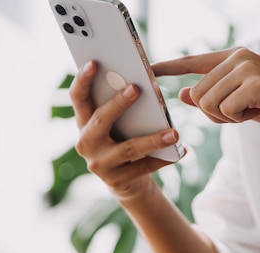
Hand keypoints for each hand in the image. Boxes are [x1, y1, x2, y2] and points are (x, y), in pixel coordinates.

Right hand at [69, 61, 182, 200]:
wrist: (126, 182)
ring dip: (153, 139)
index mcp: (84, 123)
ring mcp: (100, 165)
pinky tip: (181, 150)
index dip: (83, 80)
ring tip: (174, 133)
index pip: (78, 99)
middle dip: (118, 104)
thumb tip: (141, 84)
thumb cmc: (124, 142)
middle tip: (136, 88)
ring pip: (128, 149)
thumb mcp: (118, 125)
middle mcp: (86, 143)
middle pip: (100, 120)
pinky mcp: (117, 181)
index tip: (94, 62)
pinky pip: (144, 168)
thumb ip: (121, 108)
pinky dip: (164, 159)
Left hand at [152, 48, 259, 137]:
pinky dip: (238, 120)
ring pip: (208, 103)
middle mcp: (238, 57)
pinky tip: (259, 113)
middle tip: (242, 114)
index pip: (194, 62)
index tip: (149, 69)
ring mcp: (247, 68)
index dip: (170, 67)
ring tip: (251, 112)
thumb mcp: (242, 103)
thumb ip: (214, 96)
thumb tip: (184, 95)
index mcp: (234, 58)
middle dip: (215, 114)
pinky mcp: (255, 83)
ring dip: (226, 118)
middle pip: (198, 94)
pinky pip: (225, 111)